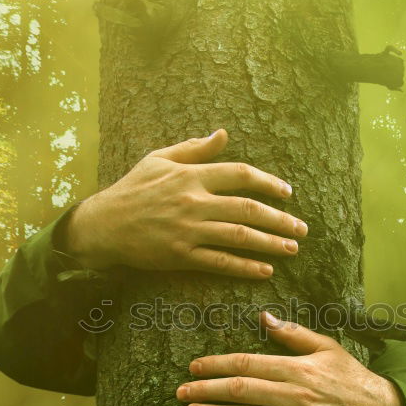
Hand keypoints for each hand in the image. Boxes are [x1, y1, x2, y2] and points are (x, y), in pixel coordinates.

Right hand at [59, 129, 306, 276]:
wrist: (103, 225)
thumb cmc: (132, 189)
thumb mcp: (159, 159)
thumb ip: (194, 149)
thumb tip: (223, 134)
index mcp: (191, 175)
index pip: (240, 175)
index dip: (268, 183)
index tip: (287, 192)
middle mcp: (194, 201)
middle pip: (247, 209)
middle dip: (280, 219)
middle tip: (301, 228)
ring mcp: (188, 230)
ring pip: (238, 237)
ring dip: (270, 243)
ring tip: (292, 249)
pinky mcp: (181, 255)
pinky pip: (220, 262)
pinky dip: (244, 266)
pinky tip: (264, 270)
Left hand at [176, 312, 404, 405]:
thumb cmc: (352, 378)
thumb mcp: (327, 347)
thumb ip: (293, 333)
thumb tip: (263, 317)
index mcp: (296, 368)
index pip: (247, 363)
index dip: (217, 365)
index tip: (194, 367)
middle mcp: (293, 394)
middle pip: (241, 390)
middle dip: (206, 390)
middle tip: (179, 391)